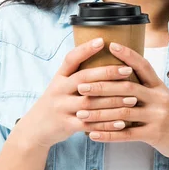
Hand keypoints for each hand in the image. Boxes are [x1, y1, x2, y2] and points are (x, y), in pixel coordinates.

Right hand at [15, 38, 135, 148]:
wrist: (36, 129)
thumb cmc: (57, 102)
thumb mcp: (61, 85)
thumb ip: (77, 74)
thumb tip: (101, 53)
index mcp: (59, 77)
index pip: (71, 59)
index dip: (85, 49)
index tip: (102, 41)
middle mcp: (58, 90)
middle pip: (84, 78)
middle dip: (107, 73)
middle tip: (128, 70)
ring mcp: (61, 108)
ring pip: (90, 103)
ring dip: (113, 101)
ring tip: (132, 98)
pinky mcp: (66, 125)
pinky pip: (89, 124)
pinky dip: (106, 124)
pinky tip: (122, 122)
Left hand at [77, 41, 168, 164]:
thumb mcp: (162, 98)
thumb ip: (145, 87)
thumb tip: (122, 72)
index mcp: (160, 87)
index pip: (143, 65)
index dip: (128, 54)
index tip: (111, 45)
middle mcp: (159, 99)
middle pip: (127, 88)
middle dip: (102, 86)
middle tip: (81, 85)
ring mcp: (158, 117)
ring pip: (123, 113)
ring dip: (99, 113)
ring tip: (81, 114)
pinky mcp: (154, 134)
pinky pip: (126, 135)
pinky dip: (108, 135)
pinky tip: (93, 134)